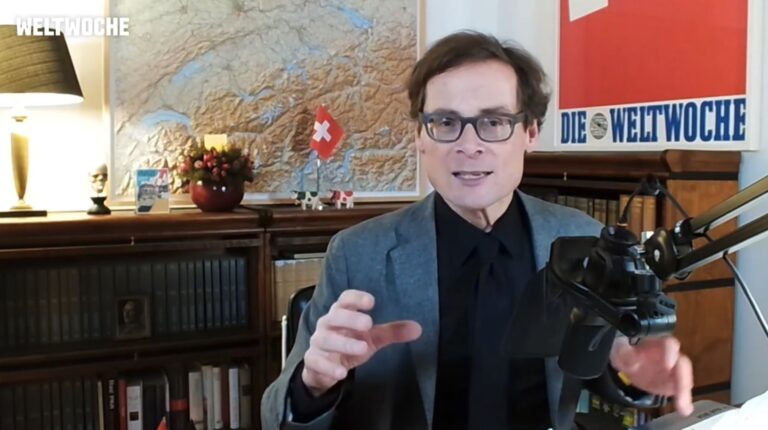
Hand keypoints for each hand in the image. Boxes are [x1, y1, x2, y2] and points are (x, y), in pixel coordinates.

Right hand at [301, 289, 421, 395]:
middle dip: (350, 319)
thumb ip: (392, 332)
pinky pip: (316, 361)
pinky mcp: (312, 361)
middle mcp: (327, 325)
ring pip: (325, 339)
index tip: (371, 302)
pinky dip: (329, 367)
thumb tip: (418, 328)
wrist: (325, 368)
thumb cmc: (349, 343)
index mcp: (341, 314)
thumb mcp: (372, 338)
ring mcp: (318, 342)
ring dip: (343, 343)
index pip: (345, 299)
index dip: (356, 298)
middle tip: (368, 324)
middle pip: (334, 316)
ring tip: (362, 349)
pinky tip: (342, 373)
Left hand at [610, 336, 693, 415]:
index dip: (671, 352)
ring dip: (684, 392)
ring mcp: (673, 371)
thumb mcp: (621, 350)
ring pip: (685, 379)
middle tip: (681, 388)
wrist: (628, 364)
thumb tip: (630, 358)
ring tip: (683, 406)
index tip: (669, 363)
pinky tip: (684, 410)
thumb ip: (626, 353)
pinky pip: (681, 392)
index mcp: (658, 344)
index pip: (669, 344)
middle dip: (683, 376)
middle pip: (682, 364)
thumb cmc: (628, 353)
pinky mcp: (673, 384)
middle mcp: (671, 357)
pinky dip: (684, 400)